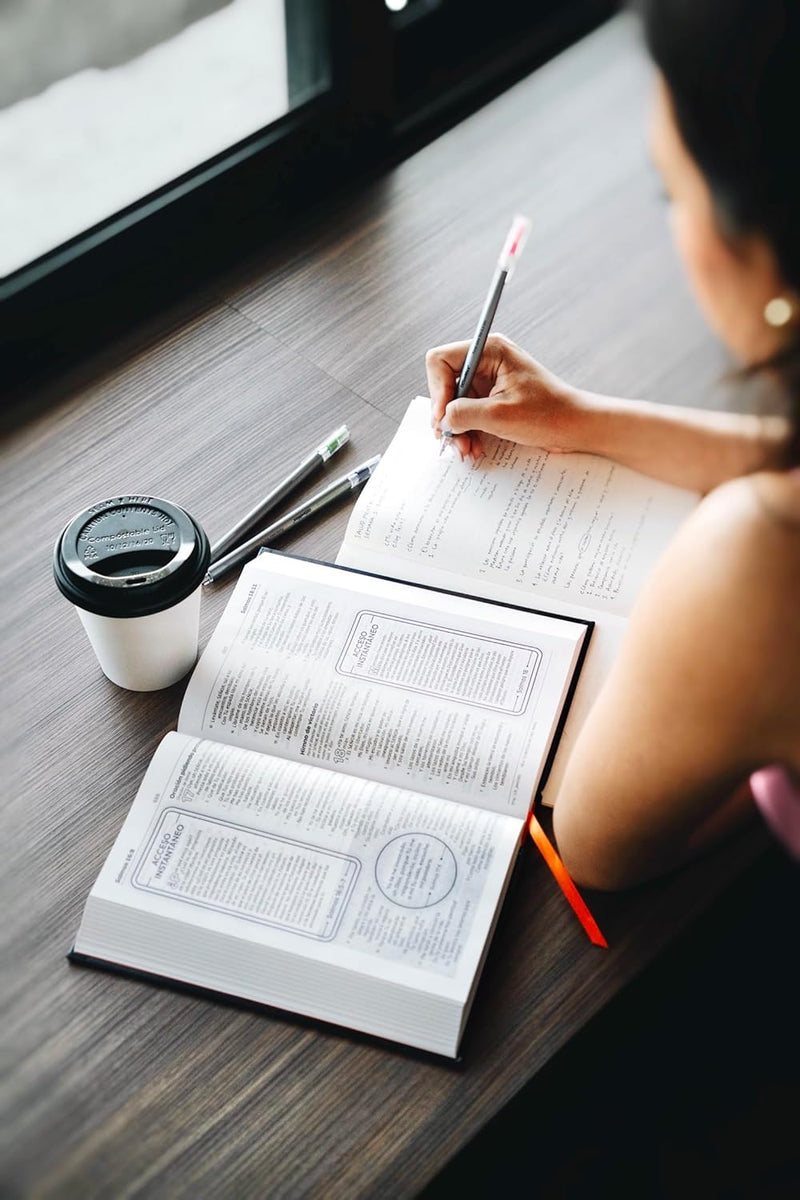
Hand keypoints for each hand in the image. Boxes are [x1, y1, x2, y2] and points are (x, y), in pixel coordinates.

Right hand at [426, 333, 581, 459]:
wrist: (577, 427)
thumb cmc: (550, 414)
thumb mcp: (499, 415)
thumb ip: (464, 414)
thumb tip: (442, 420)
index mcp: (489, 351)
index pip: (441, 361)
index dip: (437, 391)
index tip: (442, 417)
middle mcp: (487, 361)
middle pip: (446, 384)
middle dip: (447, 416)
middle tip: (453, 440)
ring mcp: (489, 380)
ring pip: (455, 403)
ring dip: (457, 428)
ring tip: (467, 449)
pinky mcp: (493, 397)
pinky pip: (469, 412)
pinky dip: (468, 431)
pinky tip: (475, 447)